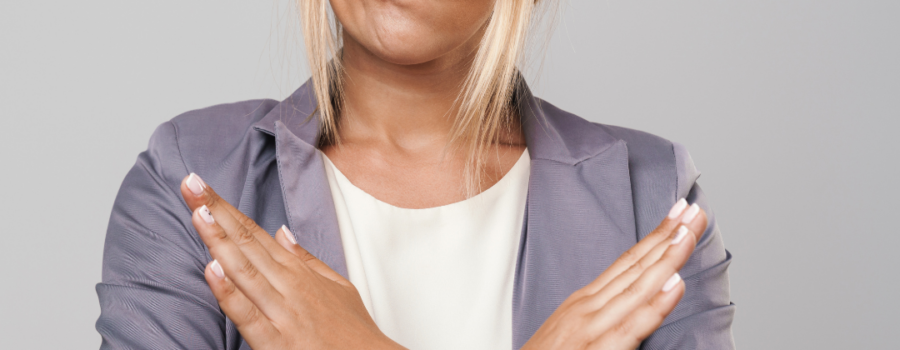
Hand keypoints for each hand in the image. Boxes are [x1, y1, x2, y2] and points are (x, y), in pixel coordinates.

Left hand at [180, 173, 404, 349]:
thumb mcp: (337, 286)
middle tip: (191, 183)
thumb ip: (306, 259)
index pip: (254, 233)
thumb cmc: (352, 330)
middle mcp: (287, 286)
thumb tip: (281, 231)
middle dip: (216, 212)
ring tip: (198, 211)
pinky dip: (229, 293)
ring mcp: (281, 313)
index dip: (227, 209)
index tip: (203, 186)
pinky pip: (248, 315)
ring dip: (219, 240)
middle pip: (245, 243)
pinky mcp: (276, 342)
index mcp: (297, 272)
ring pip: (244, 271)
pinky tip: (211, 269)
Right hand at [521, 199, 706, 349]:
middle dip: (668, 236)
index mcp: (585, 301)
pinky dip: (654, 304)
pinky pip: (632, 325)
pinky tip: (675, 285)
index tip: (678, 214)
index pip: (627, 262)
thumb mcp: (570, 329)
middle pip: (635, 266)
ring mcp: (592, 327)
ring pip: (637, 287)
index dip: (654, 237)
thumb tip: (631, 299)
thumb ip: (598, 313)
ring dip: (667, 258)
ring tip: (689, 232)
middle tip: (694, 210)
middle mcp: (588, 307)